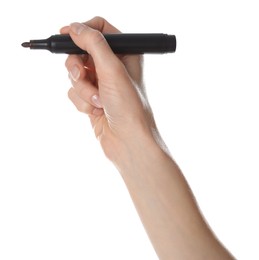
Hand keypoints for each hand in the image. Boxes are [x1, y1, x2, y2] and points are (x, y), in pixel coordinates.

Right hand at [61, 17, 156, 161]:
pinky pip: (74, 93)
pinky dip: (82, 102)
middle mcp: (112, 67)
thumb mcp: (112, 69)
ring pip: (75, 75)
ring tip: (98, 101)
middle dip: (78, 69)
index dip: (81, 30)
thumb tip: (75, 28)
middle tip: (81, 76)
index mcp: (124, 54)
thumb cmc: (129, 107)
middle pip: (80, 53)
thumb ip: (93, 43)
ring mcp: (101, 84)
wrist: (128, 141)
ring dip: (83, 90)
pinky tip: (97, 111)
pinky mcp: (92, 99)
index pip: (99, 30)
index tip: (66, 35)